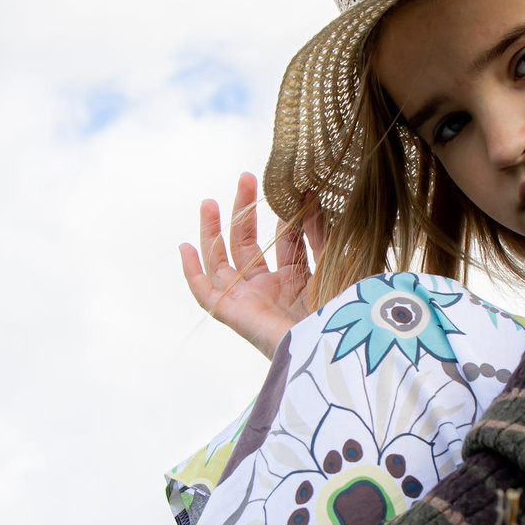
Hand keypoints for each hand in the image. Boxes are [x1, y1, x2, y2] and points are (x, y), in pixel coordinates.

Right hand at [179, 173, 327, 358]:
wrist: (332, 347)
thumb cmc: (340, 315)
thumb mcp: (331, 265)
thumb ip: (319, 234)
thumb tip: (312, 197)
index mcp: (297, 282)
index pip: (285, 241)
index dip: (284, 216)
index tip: (290, 189)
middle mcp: (270, 291)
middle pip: (247, 245)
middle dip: (244, 212)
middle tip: (246, 178)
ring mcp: (250, 302)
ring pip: (222, 263)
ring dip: (213, 232)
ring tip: (210, 202)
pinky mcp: (234, 314)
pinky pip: (205, 294)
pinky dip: (192, 272)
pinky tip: (184, 247)